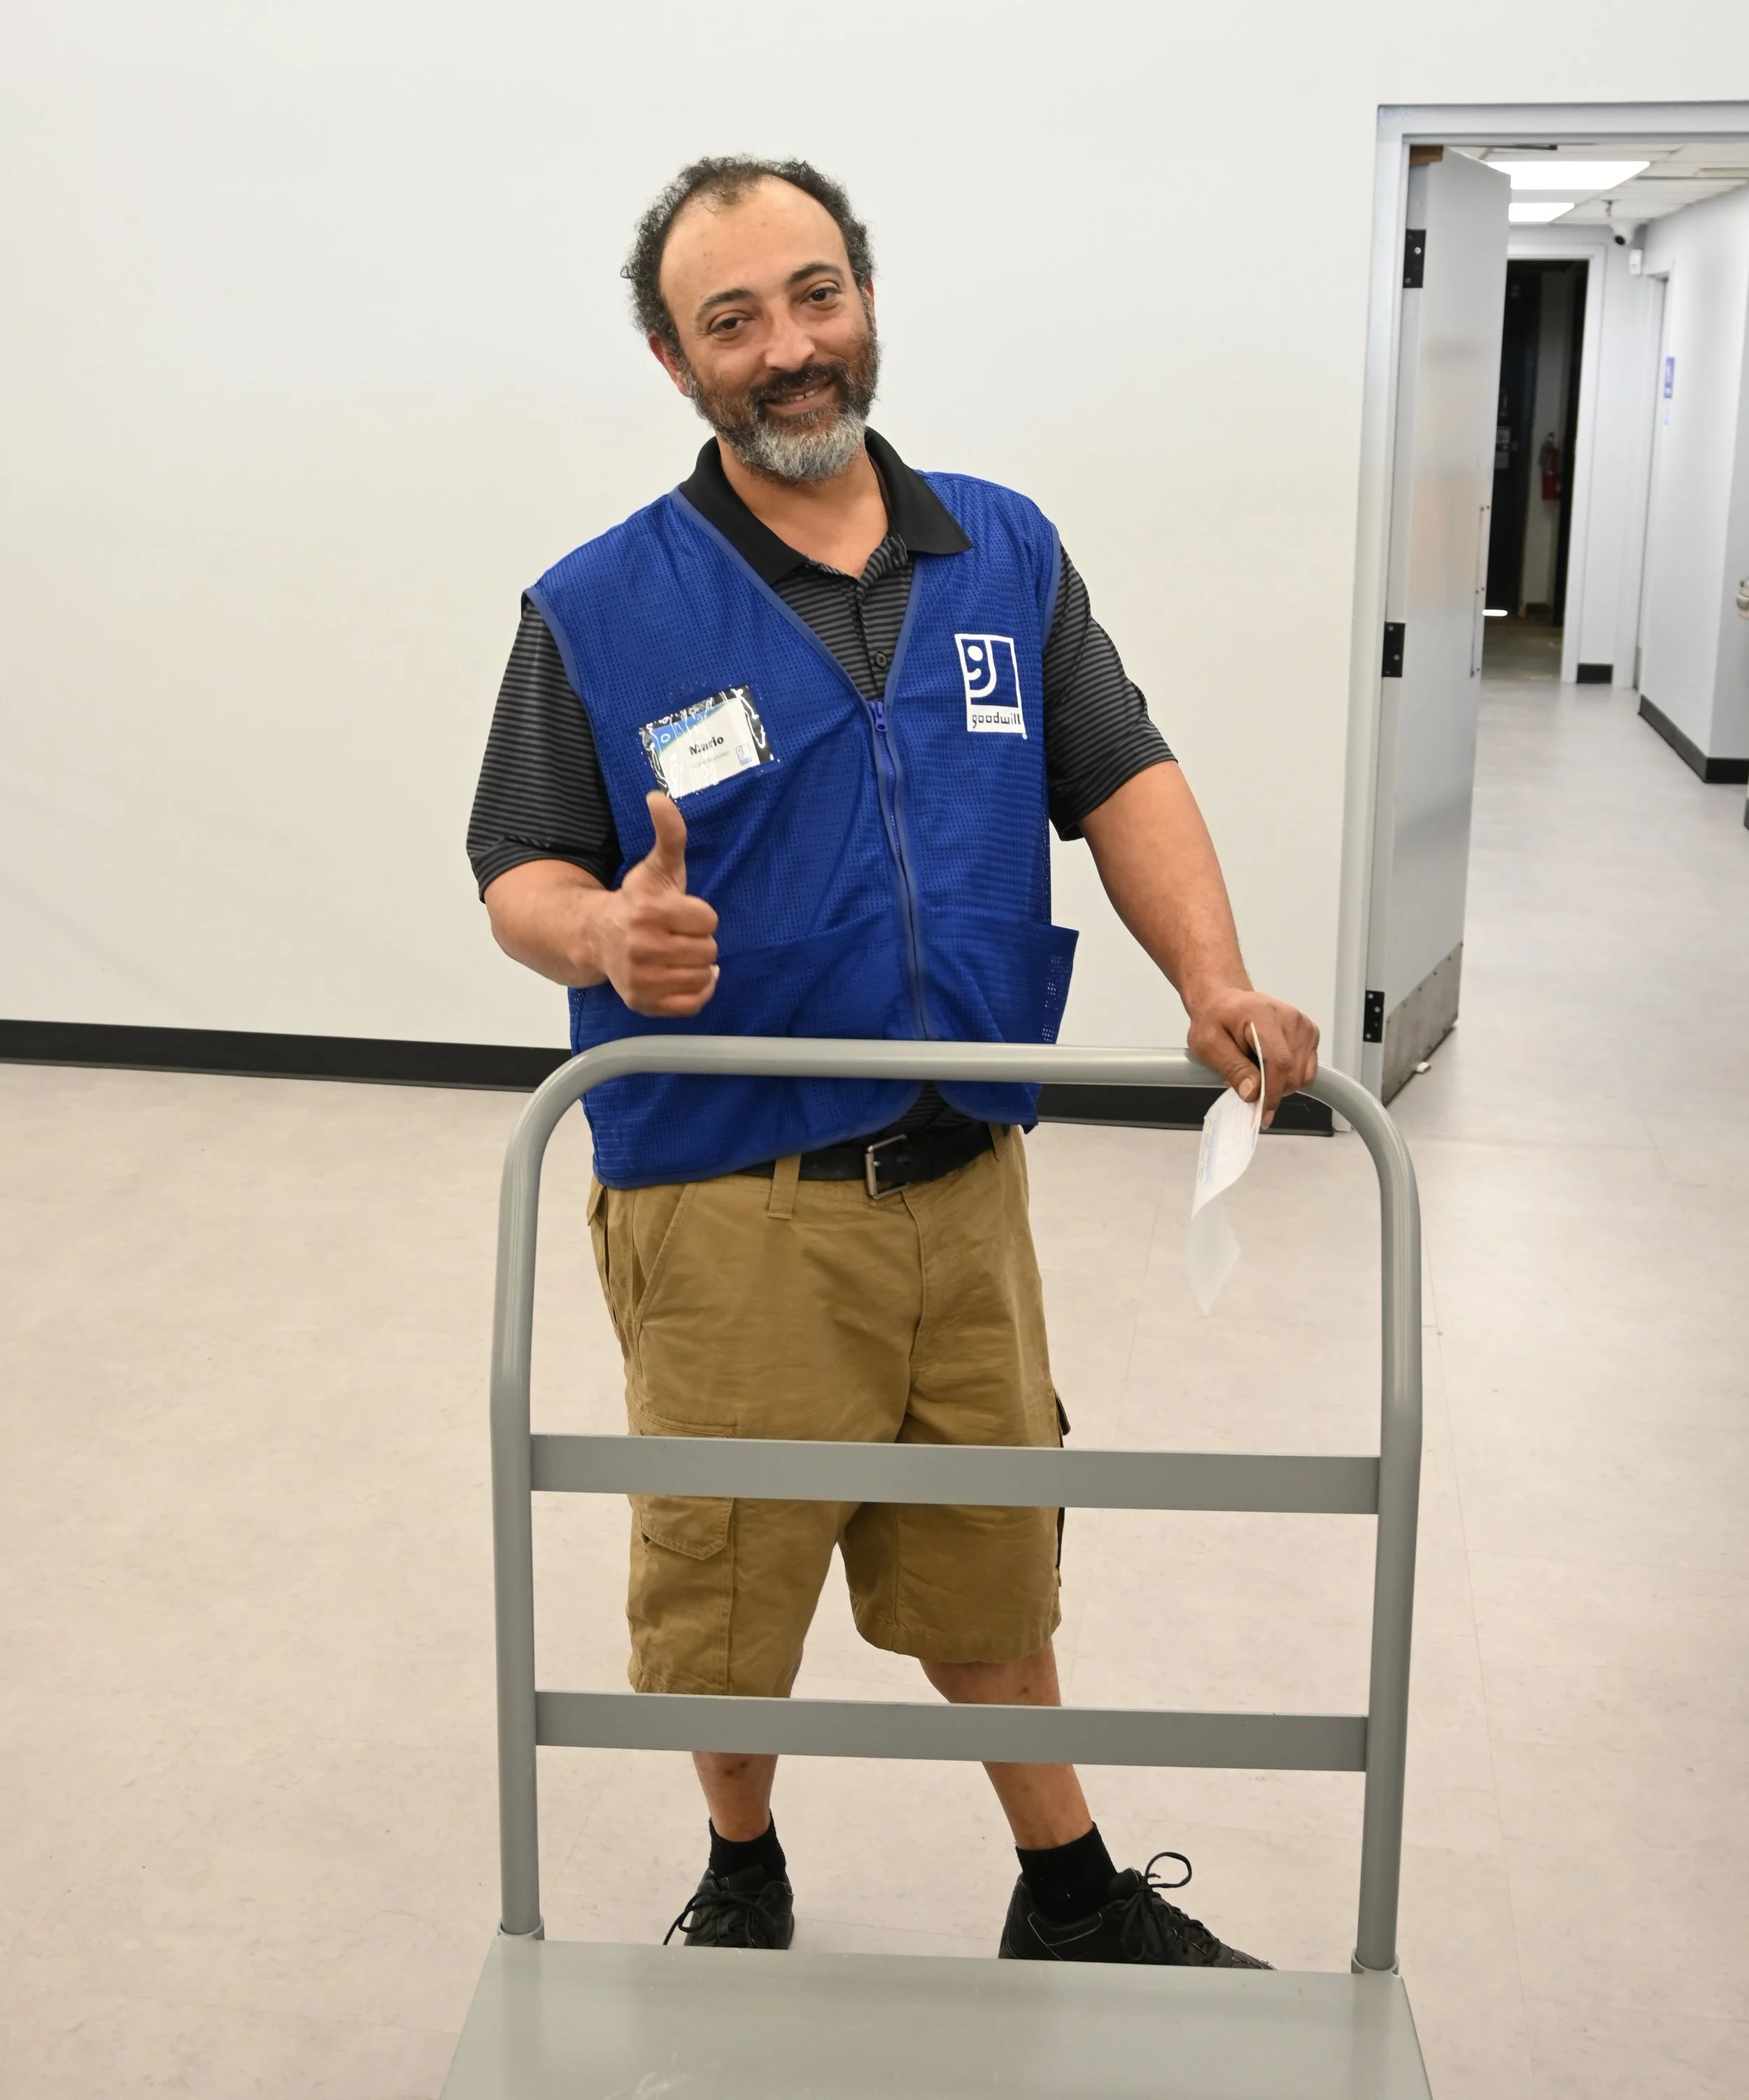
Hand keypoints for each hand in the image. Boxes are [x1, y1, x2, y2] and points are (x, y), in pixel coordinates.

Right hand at [597, 793, 719, 1016]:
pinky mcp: (642, 1002)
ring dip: (698, 966)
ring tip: (679, 955)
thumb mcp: (656, 867)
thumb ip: (668, 833)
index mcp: (648, 911)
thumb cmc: (635, 902)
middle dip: (698, 941)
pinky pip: (692, 1004)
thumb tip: (658, 796)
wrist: (597, 938)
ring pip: (702, 977)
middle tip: (678, 935)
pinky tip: (684, 976)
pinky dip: (696, 992)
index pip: (708, 919)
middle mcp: (641, 947)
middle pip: (708, 950)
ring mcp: (640, 978)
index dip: (700, 915)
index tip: (681, 913)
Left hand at [1186, 988, 1318, 1129]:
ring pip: (1302, 1075)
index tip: (1263, 1114)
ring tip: (1255, 1070)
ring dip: (1280, 1083)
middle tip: (1246, 1084)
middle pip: (1293, 1073)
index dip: (1272, 1093)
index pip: (1279, 1062)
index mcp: (1264, 1015)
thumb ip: (1232, 1068)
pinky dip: (1289, 1076)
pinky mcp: (1310, 1034)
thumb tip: (1252, 1093)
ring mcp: (1304, 1025)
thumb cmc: (1215, 1020)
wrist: (1225, 1002)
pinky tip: (1269, 1066)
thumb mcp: (1208, 1044)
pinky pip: (1306, 1070)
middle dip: (1271, 1090)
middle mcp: (1290, 1018)